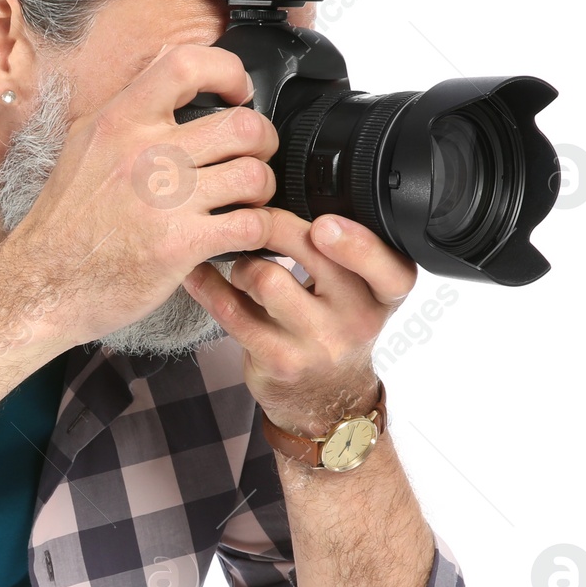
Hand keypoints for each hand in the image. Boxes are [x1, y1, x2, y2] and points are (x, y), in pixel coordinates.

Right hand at [1, 44, 280, 347]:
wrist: (40, 283)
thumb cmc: (64, 222)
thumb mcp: (84, 144)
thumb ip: (128, 108)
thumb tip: (167, 65)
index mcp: (119, 121)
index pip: (187, 64)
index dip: (228, 71)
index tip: (238, 92)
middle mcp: (142, 153)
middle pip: (240, 124)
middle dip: (262, 142)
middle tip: (253, 157)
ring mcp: (163, 199)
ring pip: (253, 174)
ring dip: (262, 190)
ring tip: (248, 201)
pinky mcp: (179, 244)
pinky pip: (249, 225)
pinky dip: (258, 231)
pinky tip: (240, 235)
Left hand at [181, 208, 416, 436]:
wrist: (325, 399)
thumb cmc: (336, 327)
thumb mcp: (362, 291)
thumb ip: (343, 250)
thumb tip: (287, 187)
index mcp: (387, 292)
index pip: (386, 264)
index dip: (355, 242)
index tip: (323, 226)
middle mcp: (359, 319)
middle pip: (313, 253)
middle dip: (273, 225)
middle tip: (253, 217)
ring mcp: (317, 343)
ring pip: (267, 279)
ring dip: (243, 262)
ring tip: (242, 265)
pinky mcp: (278, 360)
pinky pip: (232, 310)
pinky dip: (208, 286)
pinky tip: (198, 274)